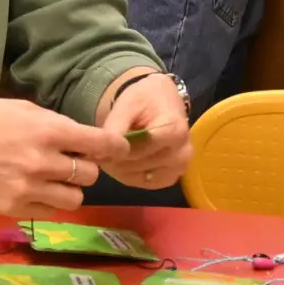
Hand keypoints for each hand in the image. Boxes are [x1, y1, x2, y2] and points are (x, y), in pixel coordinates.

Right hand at [0, 96, 124, 215]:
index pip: (99, 144)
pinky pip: (49, 211)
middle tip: (68, 160)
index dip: (115, 147)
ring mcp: (27, 189)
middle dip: (85, 167)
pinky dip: (47, 201)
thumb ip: (55, 124)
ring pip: (74, 198)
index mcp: (47, 131)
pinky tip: (31, 188)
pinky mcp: (13, 208)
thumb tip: (84, 139)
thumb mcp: (22, 108)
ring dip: (69, 188)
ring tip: (51, 178)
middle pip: (90, 174)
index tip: (120, 150)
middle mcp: (41, 162)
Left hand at [101, 70, 193, 189]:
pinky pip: (141, 183)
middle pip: (137, 163)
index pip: (142, 147)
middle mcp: (182, 153)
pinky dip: (127, 174)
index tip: (101, 143)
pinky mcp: (170, 179)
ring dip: (118, 167)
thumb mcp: (128, 104)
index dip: (119, 147)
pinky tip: (125, 160)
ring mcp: (178, 169)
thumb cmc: (145, 100)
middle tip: (101, 147)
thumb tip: (102, 150)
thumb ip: (116, 126)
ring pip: (136, 176)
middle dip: (115, 157)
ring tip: (112, 151)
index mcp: (175, 130)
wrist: (162, 103)